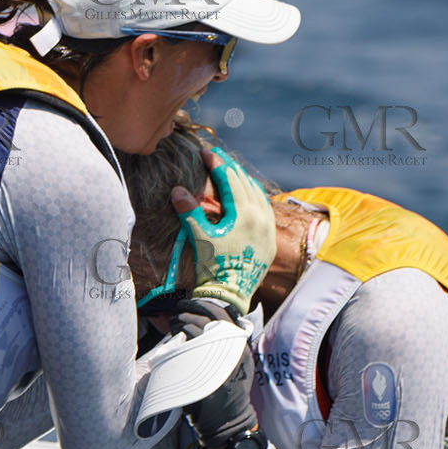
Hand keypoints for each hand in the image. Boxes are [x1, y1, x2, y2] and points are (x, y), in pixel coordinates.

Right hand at [172, 147, 275, 313]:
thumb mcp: (199, 237)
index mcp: (244, 214)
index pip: (231, 181)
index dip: (217, 164)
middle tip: (218, 158)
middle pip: (247, 184)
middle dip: (231, 169)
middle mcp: (261, 218)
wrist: (229, 296)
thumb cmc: (212, 266)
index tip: (207, 153)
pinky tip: (248, 199)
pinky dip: (255, 200)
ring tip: (233, 173)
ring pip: (259, 196)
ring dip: (245, 183)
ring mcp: (268, 230)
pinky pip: (266, 212)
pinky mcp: (269, 242)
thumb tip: (178, 189)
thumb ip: (189, 211)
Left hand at [174, 299, 259, 448]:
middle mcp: (237, 349)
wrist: (229, 423)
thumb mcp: (233, 366)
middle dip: (193, 310)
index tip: (191, 303)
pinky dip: (184, 338)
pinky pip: (195, 346)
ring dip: (186, 322)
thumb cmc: (227, 395)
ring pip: (202, 329)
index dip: (205, 305)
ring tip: (177, 323)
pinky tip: (177, 339)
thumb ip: (223, 346)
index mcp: (241, 346)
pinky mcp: (212, 369)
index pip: (224, 314)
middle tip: (179, 311)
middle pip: (213, 318)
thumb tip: (201, 326)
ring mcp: (224, 358)